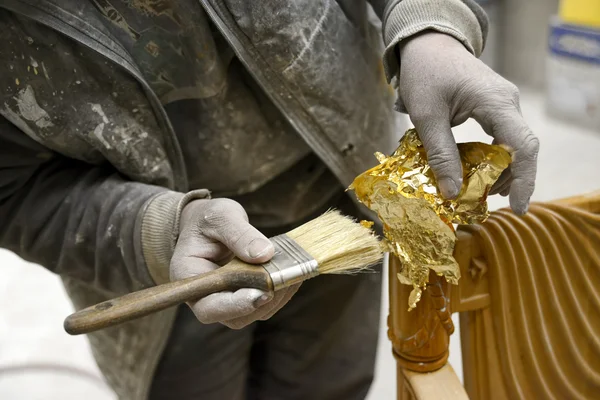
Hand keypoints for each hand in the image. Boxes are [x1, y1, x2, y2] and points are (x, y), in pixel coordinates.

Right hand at [171, 198, 299, 328]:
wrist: (209, 221)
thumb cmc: (208, 218)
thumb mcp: (221, 216)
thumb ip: (239, 234)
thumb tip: (264, 254)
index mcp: (189, 278)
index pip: (208, 307)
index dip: (235, 306)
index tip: (261, 293)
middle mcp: (205, 296)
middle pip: (235, 317)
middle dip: (262, 301)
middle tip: (284, 279)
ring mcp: (227, 299)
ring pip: (255, 312)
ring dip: (277, 296)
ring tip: (292, 271)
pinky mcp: (245, 294)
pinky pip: (265, 302)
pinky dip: (282, 290)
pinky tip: (293, 271)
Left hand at [398, 32, 538, 213]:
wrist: (428, 45)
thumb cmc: (425, 73)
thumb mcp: (426, 116)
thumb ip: (440, 153)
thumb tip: (452, 192)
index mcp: (496, 102)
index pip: (522, 146)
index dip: (523, 179)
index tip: (516, 207)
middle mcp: (508, 103)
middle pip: (521, 150)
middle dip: (508, 180)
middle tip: (483, 203)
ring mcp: (504, 105)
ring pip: (512, 146)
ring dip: (498, 172)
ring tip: (476, 193)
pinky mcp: (495, 108)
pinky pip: (501, 138)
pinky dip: (491, 159)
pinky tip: (476, 174)